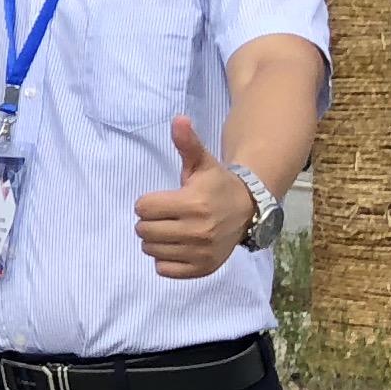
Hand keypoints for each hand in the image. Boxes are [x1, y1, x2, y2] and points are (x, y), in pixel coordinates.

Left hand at [135, 117, 258, 278]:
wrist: (247, 210)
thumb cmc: (216, 184)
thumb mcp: (201, 162)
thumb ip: (187, 143)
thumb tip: (178, 119)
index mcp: (193, 203)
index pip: (143, 208)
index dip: (148, 202)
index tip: (163, 200)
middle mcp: (198, 231)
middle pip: (144, 230)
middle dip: (149, 221)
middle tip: (166, 216)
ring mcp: (201, 252)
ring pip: (151, 250)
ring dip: (155, 240)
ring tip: (172, 229)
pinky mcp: (203, 268)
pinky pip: (164, 270)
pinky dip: (165, 260)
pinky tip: (178, 246)